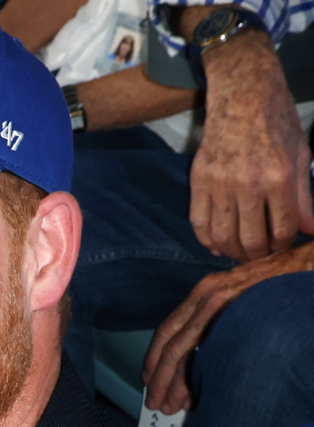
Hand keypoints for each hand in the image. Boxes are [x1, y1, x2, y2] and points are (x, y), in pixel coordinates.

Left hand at [143, 240, 313, 412]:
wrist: (309, 265)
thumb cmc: (281, 285)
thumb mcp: (242, 301)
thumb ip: (221, 323)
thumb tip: (205, 360)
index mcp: (204, 293)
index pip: (169, 329)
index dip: (155, 358)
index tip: (149, 380)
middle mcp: (204, 294)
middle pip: (168, 342)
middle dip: (158, 377)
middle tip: (154, 403)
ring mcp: (217, 300)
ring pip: (181, 348)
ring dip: (173, 382)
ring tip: (169, 405)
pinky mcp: (232, 310)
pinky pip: (204, 348)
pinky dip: (196, 374)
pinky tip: (194, 395)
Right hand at [190, 30, 313, 260]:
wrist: (243, 95)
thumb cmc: (276, 122)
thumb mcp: (300, 156)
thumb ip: (303, 197)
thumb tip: (310, 230)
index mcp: (279, 176)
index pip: (282, 230)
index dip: (284, 246)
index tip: (283, 247)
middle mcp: (248, 183)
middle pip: (251, 241)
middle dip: (259, 256)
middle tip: (262, 256)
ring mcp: (220, 183)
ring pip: (223, 237)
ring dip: (233, 253)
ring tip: (241, 252)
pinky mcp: (199, 181)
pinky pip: (199, 223)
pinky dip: (208, 241)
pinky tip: (218, 244)